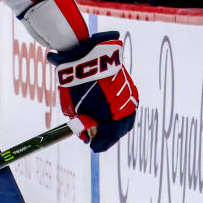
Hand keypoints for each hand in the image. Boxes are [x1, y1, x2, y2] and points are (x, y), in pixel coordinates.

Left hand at [46, 31, 138, 151]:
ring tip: (102, 127)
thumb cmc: (75, 84)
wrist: (83, 55)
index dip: (102, 144)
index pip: (112, 136)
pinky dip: (118, 111)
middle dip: (109, 135)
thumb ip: (82, 125)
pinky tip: (108, 113)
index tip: (93, 147)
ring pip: (126, 116)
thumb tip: (86, 136)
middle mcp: (126, 105)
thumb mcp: (73, 110)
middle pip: (122, 128)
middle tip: (97, 139)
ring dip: (115, 123)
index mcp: (115, 114)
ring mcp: (128, 93)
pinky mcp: (127, 84)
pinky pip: (126, 103)